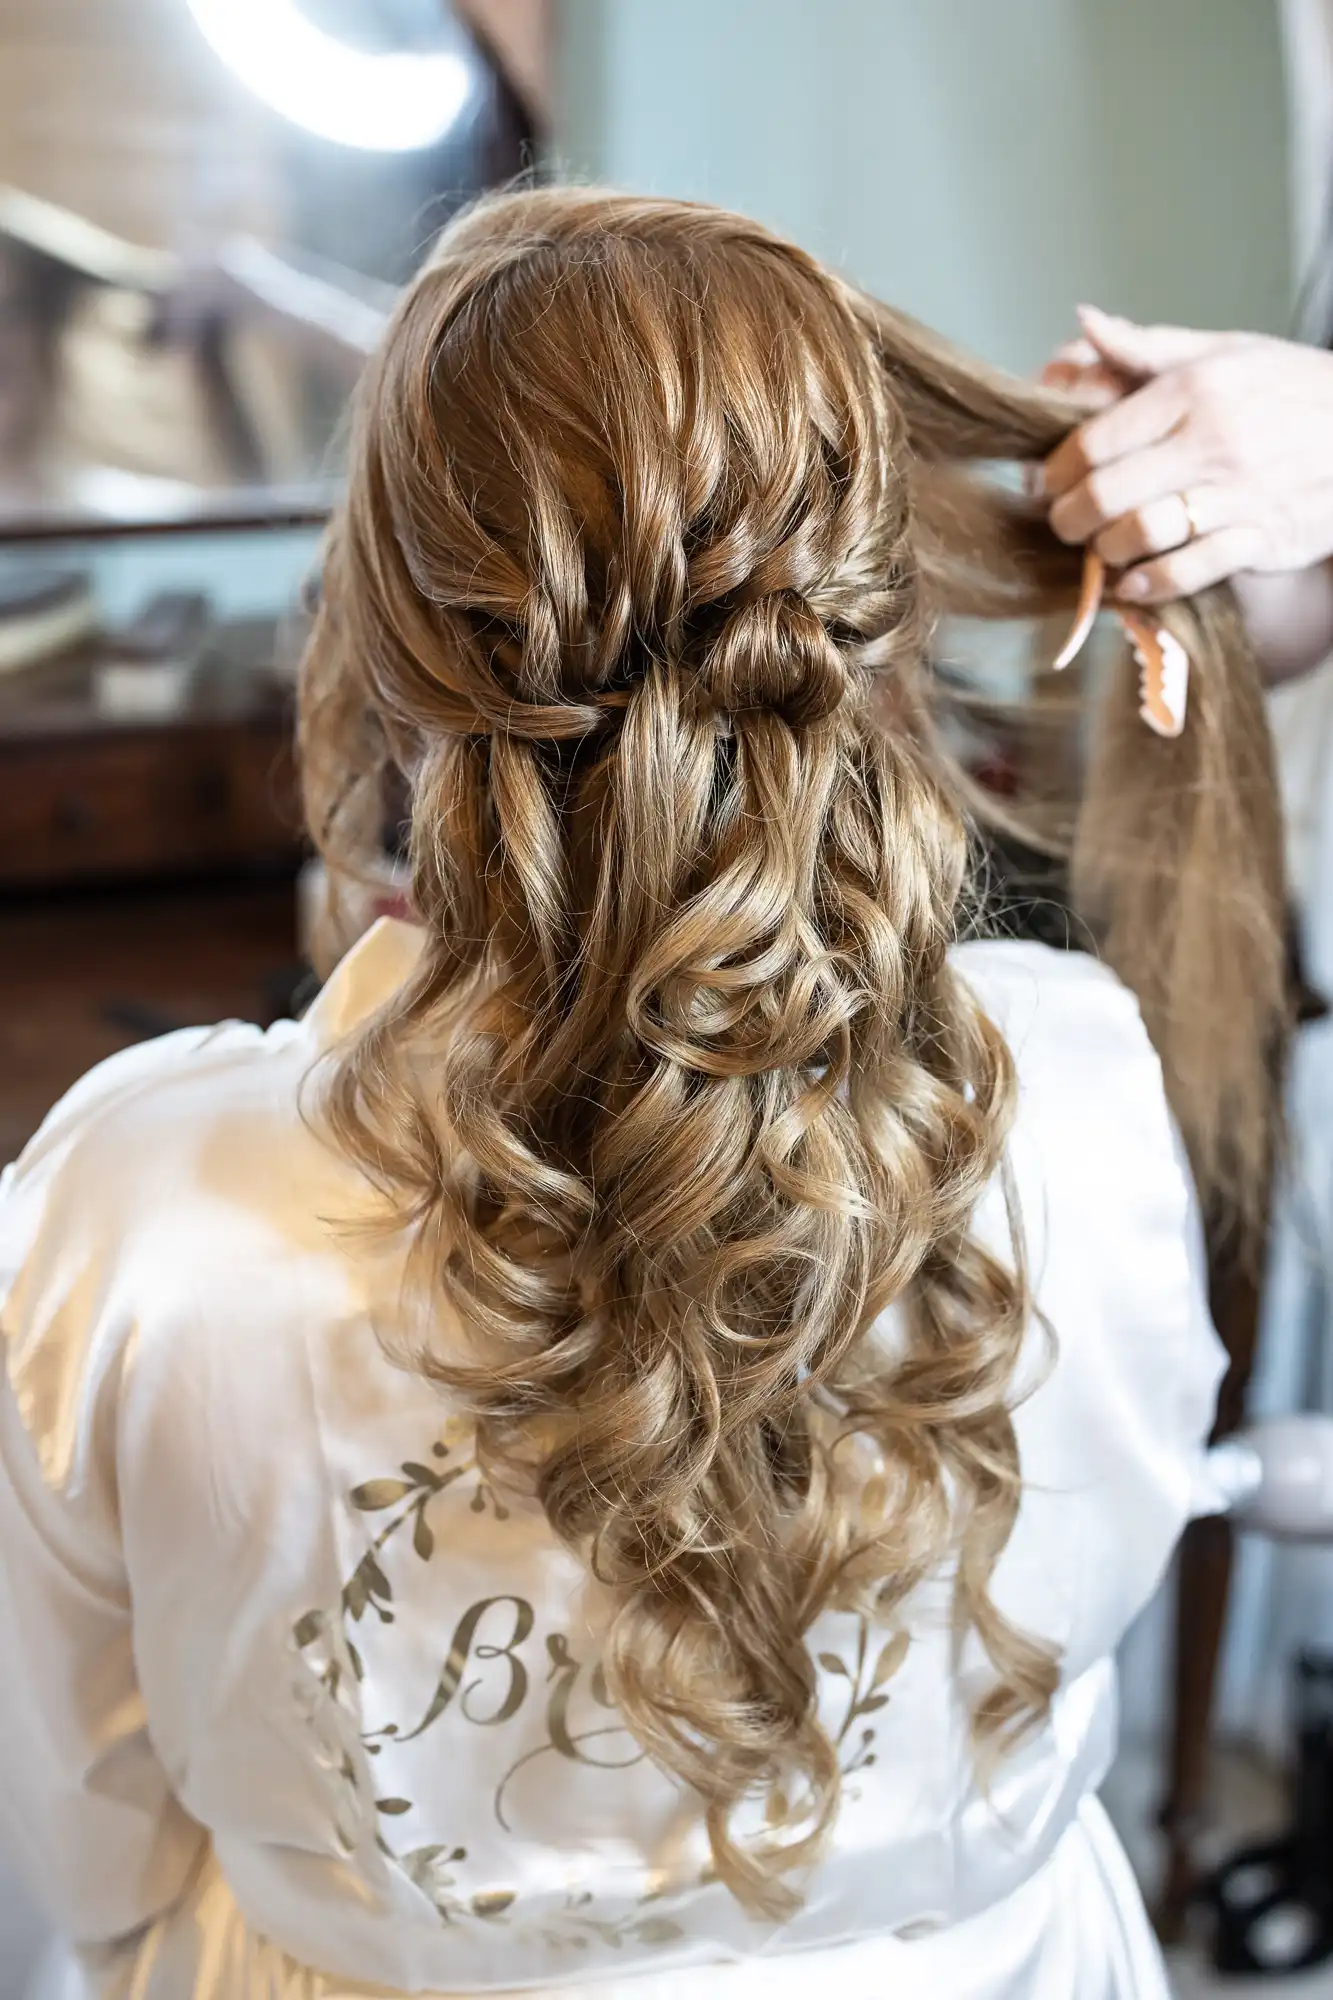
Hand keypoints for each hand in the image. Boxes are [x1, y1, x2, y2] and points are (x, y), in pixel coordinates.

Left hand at [1038, 306, 1332, 605]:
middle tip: (1064, 523)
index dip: (1056, 469)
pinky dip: (1151, 584)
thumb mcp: (1225, 352)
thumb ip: (1147, 347)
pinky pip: (1189, 570)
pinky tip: (1134, 581)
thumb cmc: (1288, 390)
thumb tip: (1084, 321)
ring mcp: (1237, 493)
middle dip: (1068, 518)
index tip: (1046, 481)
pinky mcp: (1260, 539)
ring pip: (1140, 534)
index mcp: (1194, 390)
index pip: (1096, 439)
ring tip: (1100, 549)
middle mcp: (1212, 441)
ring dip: (1104, 552)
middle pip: (1106, 493)